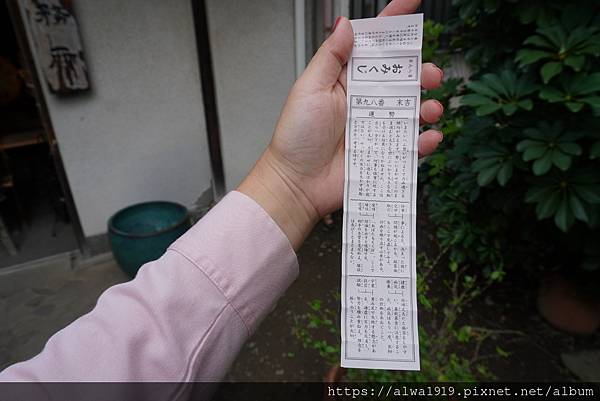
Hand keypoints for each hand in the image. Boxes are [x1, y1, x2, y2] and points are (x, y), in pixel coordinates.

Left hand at [239, 0, 443, 249]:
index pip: (372, 45)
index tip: (412, 2)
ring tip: (430, 108)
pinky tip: (427, 137)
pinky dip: (426, 140)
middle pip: (403, 77)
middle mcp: (365, 101)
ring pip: (414, 109)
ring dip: (429, 104)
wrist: (297, 183)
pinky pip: (412, 144)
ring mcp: (376, 127)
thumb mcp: (309, 88)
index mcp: (346, 80)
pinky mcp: (383, 153)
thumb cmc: (296, 137)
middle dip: (422, 70)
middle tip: (429, 74)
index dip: (392, 24)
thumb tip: (346, 24)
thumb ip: (330, 57)